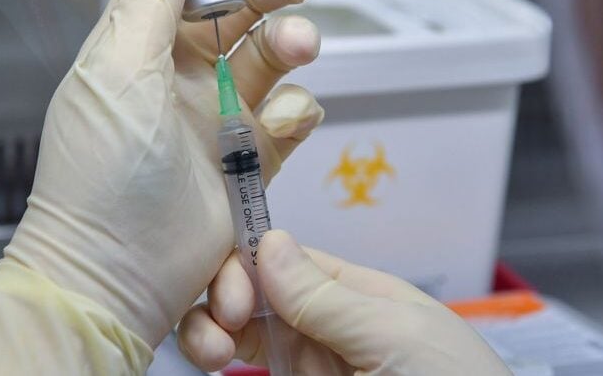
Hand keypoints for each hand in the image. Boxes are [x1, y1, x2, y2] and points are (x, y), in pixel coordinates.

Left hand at [3, 0, 334, 347]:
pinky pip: (291, 116)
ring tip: (299, 47)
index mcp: (142, 43)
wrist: (119, 274)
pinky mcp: (251, 156)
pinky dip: (296, 112)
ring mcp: (219, 114)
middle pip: (242, 8)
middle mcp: (182, 72)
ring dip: (293, 44)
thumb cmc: (103, 176)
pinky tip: (281, 124)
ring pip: (274, 57)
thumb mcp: (118, 71)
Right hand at [178, 230, 511, 374]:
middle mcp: (325, 322)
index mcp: (353, 291)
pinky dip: (221, 355)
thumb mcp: (393, 333)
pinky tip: (212, 360)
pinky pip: (255, 364)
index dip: (247, 266)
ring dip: (211, 331)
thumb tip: (269, 239)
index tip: (232, 299)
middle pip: (254, 295)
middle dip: (222, 299)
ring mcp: (311, 362)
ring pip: (244, 332)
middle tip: (218, 333)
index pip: (284, 260)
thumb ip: (327, 296)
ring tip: (208, 353)